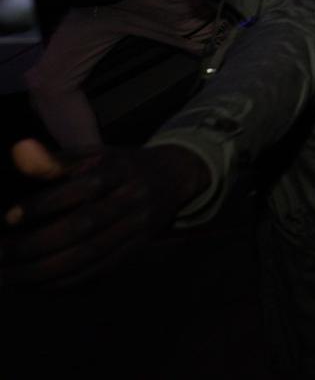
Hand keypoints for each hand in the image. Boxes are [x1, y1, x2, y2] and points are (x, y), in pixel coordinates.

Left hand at [2, 141, 209, 287]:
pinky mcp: (136, 250)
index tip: (7, 219)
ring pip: (89, 256)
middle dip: (36, 246)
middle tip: (0, 255)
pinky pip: (98, 272)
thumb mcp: (93, 154)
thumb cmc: (120, 165)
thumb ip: (54, 159)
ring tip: (7, 278)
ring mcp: (137, 228)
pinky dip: (64, 283)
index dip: (44, 205)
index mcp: (119, 170)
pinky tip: (35, 286)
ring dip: (44, 272)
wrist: (174, 177)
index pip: (81, 189)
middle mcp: (131, 199)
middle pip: (84, 228)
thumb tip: (18, 152)